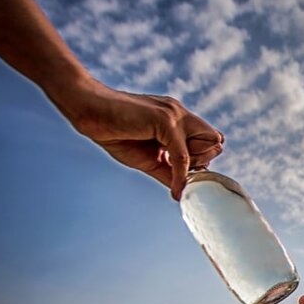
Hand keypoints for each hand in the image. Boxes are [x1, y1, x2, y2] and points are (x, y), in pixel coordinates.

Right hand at [51, 78, 224, 199]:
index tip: (185, 173)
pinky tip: (174, 190)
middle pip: (214, 141)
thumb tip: (184, 191)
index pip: (209, 139)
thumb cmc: (114, 132)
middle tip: (177, 170)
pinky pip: (183, 155)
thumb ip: (169, 171)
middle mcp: (180, 113)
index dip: (202, 158)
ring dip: (193, 166)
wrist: (89, 112)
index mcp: (178, 119)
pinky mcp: (165, 121)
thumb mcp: (149, 158)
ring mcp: (174, 114)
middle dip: (202, 162)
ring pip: (205, 146)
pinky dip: (181, 176)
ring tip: (170, 172)